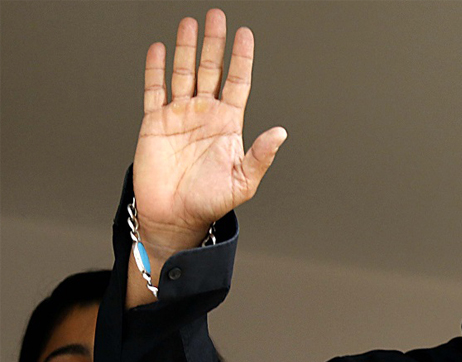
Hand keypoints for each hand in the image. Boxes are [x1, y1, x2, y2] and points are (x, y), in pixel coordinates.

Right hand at [132, 9, 285, 252]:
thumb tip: (281, 133)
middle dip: (214, 43)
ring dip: (188, 48)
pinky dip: (156, 69)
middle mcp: (205, 115)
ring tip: (190, 23)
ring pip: (184, 73)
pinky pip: (155, 90)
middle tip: (218, 16)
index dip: (242, 58)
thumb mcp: (243, 181)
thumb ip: (261, 155)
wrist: (175, 216)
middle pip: (212, 70)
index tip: (245, 35)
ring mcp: (180, 116)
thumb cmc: (210, 202)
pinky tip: (159, 49)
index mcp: (228, 124)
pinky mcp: (155, 123)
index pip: (238, 82)